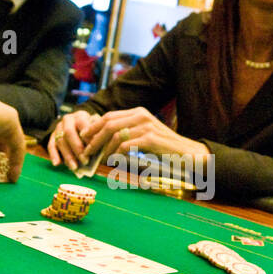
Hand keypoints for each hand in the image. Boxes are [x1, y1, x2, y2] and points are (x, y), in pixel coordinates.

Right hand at [47, 110, 98, 171]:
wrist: (78, 125)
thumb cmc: (91, 130)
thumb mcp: (95, 129)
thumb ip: (96, 137)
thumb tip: (98, 151)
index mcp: (80, 116)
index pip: (82, 124)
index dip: (87, 136)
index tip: (93, 148)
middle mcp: (68, 120)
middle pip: (69, 133)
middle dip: (77, 148)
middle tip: (85, 161)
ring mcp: (58, 128)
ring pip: (60, 141)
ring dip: (67, 155)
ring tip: (74, 167)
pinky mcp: (52, 136)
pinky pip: (51, 146)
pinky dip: (53, 155)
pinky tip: (57, 164)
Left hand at [80, 108, 208, 166]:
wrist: (188, 154)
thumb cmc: (164, 149)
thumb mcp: (144, 137)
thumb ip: (128, 134)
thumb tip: (104, 142)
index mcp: (138, 112)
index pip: (109, 116)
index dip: (94, 127)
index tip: (84, 139)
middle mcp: (141, 115)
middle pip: (108, 123)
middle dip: (94, 138)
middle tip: (86, 151)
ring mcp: (146, 125)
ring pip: (115, 134)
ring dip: (103, 148)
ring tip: (99, 159)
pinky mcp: (150, 138)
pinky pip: (126, 145)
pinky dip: (116, 154)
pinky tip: (114, 161)